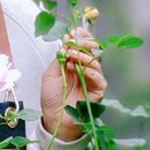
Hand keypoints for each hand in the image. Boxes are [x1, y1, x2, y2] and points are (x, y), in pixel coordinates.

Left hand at [40, 27, 106, 141]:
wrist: (54, 117)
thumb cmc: (52, 97)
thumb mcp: (50, 72)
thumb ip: (60, 57)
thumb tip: (67, 41)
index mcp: (75, 63)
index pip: (84, 46)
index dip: (81, 36)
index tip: (74, 32)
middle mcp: (86, 69)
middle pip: (93, 50)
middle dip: (84, 42)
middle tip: (74, 41)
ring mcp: (93, 79)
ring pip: (96, 61)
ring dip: (83, 55)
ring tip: (71, 55)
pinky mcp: (98, 90)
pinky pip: (99, 77)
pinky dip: (89, 70)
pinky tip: (78, 69)